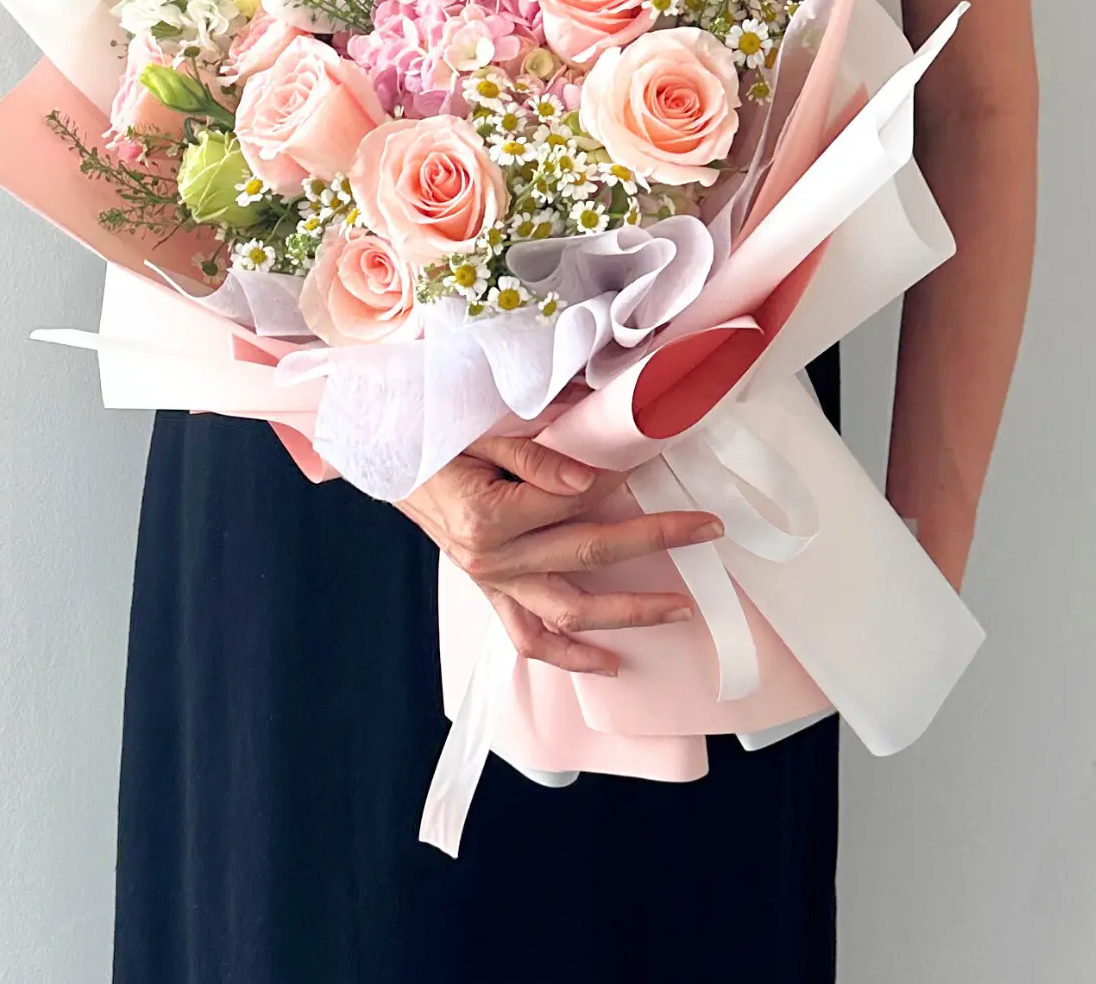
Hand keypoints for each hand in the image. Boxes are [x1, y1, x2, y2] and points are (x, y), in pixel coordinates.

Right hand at [398, 435, 723, 675]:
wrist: (389, 461)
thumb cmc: (435, 439)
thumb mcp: (479, 431)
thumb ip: (534, 453)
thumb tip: (589, 478)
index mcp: (488, 514)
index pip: (574, 499)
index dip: (619, 480)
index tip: (653, 463)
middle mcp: (491, 558)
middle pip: (588, 553)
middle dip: (655, 540)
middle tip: (706, 528)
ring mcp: (492, 583)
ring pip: (570, 612)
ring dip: (629, 612)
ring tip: (681, 608)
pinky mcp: (490, 594)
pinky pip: (531, 638)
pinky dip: (571, 657)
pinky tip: (612, 664)